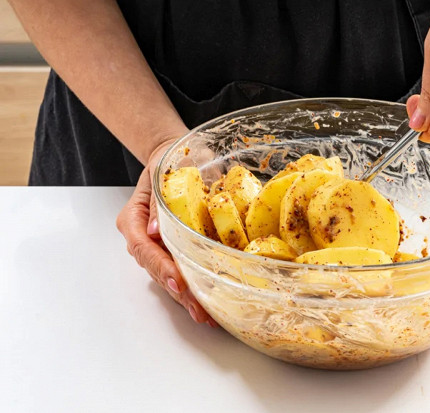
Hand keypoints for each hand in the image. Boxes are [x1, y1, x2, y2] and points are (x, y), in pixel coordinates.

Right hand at [117, 137, 216, 326]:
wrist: (174, 158)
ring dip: (190, 298)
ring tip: (208, 316)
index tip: (178, 283)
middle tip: (200, 312)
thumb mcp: (160, 175)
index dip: (161, 268)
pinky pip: (186, 271)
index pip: (144, 250)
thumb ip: (156, 202)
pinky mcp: (179, 250)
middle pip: (159, 271)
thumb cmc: (166, 164)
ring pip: (172, 278)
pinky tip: (212, 304)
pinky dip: (198, 288)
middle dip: (180, 294)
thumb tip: (154, 230)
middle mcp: (145, 238)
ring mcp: (161, 247)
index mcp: (133, 221)